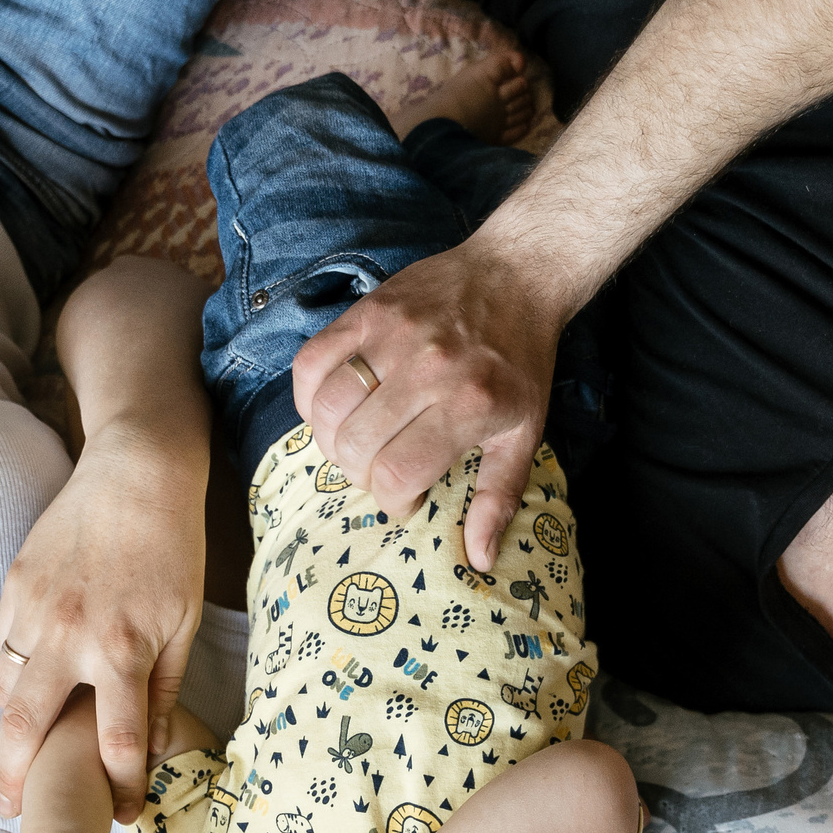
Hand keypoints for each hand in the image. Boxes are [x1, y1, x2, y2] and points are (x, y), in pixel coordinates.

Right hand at [0, 424, 204, 821]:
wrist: (136, 473)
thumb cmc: (171, 549)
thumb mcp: (184, 623)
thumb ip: (163, 689)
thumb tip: (153, 746)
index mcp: (123, 650)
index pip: (116, 740)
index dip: (121, 786)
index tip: (123, 814)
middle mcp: (71, 636)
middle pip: (29, 728)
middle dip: (18, 778)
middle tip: (16, 811)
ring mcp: (34, 611)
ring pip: (5, 689)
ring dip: (10, 728)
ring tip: (19, 755)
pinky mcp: (13, 587)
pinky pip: (1, 649)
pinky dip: (9, 679)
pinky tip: (24, 694)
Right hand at [290, 236, 567, 572]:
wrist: (517, 275)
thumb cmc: (521, 362)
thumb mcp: (524, 433)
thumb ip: (498, 496)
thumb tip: (478, 558)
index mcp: (468, 405)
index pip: (398, 473)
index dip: (391, 500)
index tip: (404, 498)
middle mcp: (427, 369)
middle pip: (356, 446)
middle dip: (359, 475)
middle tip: (378, 470)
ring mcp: (392, 335)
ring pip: (326, 408)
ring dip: (330, 441)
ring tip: (354, 443)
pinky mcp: (366, 311)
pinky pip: (310, 362)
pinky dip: (308, 396)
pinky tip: (330, 409)